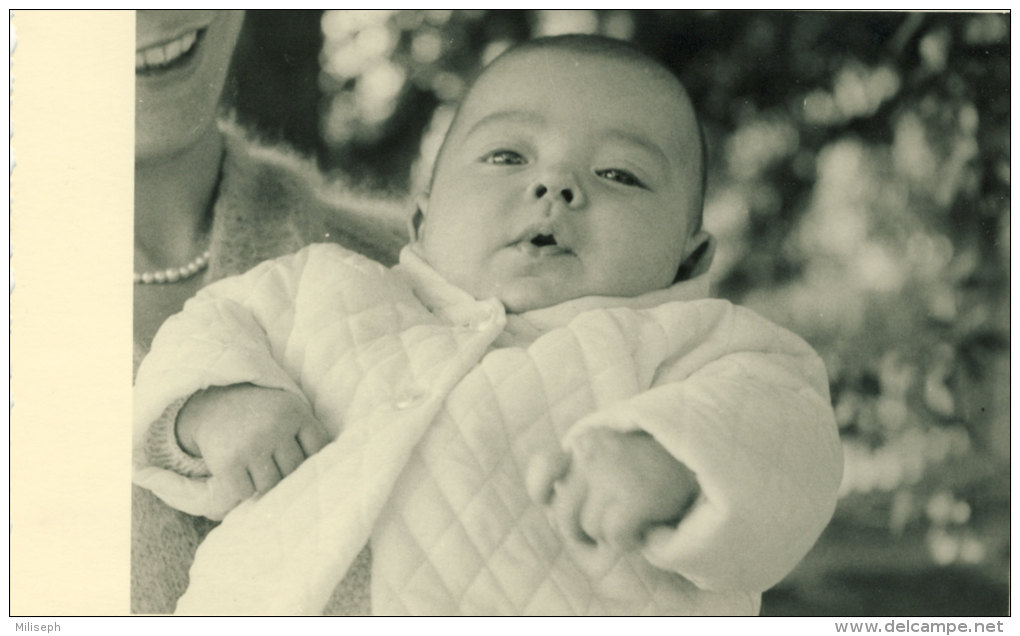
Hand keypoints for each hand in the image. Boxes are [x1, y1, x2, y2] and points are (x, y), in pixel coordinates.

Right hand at [176, 383, 329, 499]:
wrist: (214, 400)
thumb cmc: (262, 413)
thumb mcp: (290, 410)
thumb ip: (311, 435)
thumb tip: (329, 476)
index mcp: (295, 413)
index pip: (317, 451)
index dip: (310, 461)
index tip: (300, 460)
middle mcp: (275, 427)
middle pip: (294, 471)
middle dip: (285, 472)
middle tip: (271, 463)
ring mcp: (251, 445)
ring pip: (270, 486)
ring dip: (263, 482)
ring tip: (255, 466)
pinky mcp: (228, 462)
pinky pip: (245, 492)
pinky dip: (243, 489)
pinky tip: (239, 472)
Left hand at [527, 429, 698, 551]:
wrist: (702, 461)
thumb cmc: (646, 471)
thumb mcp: (604, 462)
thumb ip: (570, 477)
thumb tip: (550, 514)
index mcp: (585, 441)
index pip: (544, 467)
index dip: (542, 489)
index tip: (553, 500)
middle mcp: (593, 452)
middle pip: (563, 514)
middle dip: (582, 529)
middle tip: (611, 521)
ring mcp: (613, 471)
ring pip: (589, 528)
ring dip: (611, 534)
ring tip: (634, 516)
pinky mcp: (637, 494)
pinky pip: (613, 537)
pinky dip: (629, 542)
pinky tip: (645, 527)